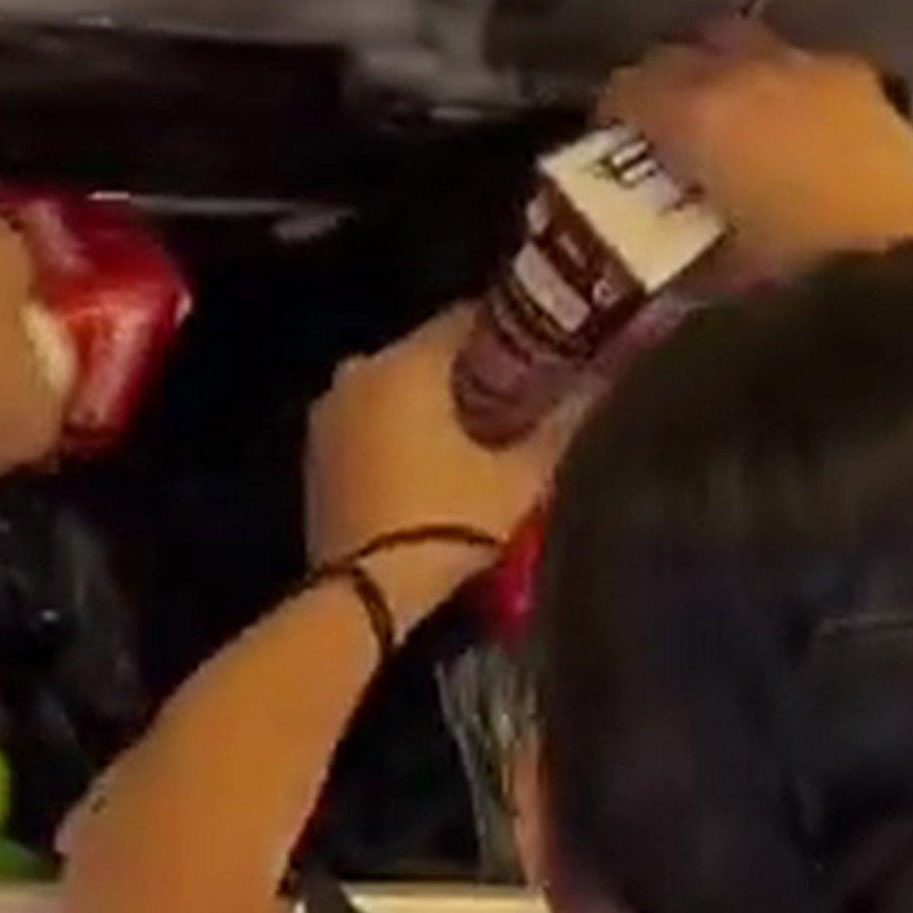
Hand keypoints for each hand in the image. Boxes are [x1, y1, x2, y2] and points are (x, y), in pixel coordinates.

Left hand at [306, 308, 574, 605]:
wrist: (365, 594)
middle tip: (516, 400)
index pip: (466, 318)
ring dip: (430, 403)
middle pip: (426, 353)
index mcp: (405, 363)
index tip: (541, 356)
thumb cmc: (447, 524)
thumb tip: (597, 385)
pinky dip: (396, 430)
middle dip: (469, 372)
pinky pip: (368, 422)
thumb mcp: (517, 479)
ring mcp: (327, 413)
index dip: (509, 335)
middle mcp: (358, 372)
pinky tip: (430, 462)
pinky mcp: (315, 453)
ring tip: (477, 436)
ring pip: (393, 388)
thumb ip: (558, 424)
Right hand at [601, 23, 912, 280]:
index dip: (618, 115)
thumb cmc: (788, 292)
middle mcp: (761, 74)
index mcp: (699, 112)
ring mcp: (831, 79)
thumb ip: (673, 258)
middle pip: (702, 48)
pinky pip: (825, 82)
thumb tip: (655, 273)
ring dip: (750, 85)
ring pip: (769, 54)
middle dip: (685, 79)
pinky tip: (808, 153)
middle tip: (679, 134)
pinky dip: (804, 106)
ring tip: (746, 142)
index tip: (613, 149)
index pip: (632, 88)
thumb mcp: (710, 282)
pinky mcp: (886, 104)